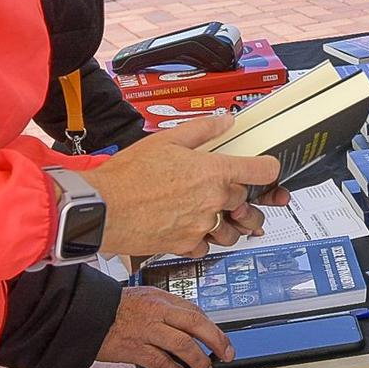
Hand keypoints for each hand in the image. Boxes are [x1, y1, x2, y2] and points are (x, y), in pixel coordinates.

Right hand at [82, 116, 286, 259]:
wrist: (100, 208)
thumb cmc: (127, 175)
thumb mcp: (166, 140)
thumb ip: (202, 130)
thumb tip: (226, 121)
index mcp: (213, 172)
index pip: (263, 171)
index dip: (269, 169)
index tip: (266, 170)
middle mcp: (212, 201)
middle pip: (245, 201)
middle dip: (238, 197)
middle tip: (223, 192)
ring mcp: (200, 226)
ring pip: (232, 230)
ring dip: (228, 223)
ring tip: (213, 214)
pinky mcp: (184, 245)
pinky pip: (205, 246)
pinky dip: (202, 240)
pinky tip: (191, 228)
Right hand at [96, 286, 231, 367]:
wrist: (86, 314)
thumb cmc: (115, 307)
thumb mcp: (145, 298)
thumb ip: (167, 309)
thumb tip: (190, 325)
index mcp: (162, 299)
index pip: (195, 311)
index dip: (212, 327)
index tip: (222, 340)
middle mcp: (157, 312)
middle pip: (196, 324)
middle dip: (217, 340)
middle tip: (227, 354)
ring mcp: (147, 331)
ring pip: (183, 345)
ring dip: (199, 360)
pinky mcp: (134, 349)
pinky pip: (161, 362)